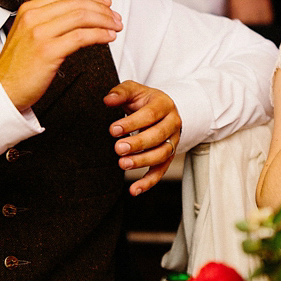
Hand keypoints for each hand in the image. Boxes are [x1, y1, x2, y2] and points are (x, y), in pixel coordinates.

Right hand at [0, 0, 122, 110]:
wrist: (3, 89)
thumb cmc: (19, 66)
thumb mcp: (29, 33)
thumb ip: (49, 20)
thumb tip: (80, 14)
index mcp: (29, 9)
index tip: (105, 3)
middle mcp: (33, 17)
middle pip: (77, 3)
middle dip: (102, 9)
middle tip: (115, 17)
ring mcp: (39, 33)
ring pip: (81, 17)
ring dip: (104, 21)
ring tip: (115, 27)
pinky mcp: (48, 51)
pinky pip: (81, 37)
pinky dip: (99, 35)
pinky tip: (107, 38)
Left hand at [104, 80, 181, 195]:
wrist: (161, 108)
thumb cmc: (144, 100)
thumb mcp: (133, 90)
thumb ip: (120, 92)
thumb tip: (108, 100)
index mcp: (164, 105)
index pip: (150, 115)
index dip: (132, 123)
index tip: (113, 129)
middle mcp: (172, 123)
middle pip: (158, 136)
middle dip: (138, 144)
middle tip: (118, 148)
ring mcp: (172, 141)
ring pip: (161, 155)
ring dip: (142, 161)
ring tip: (122, 164)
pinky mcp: (168, 156)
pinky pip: (160, 171)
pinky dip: (148, 182)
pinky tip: (134, 190)